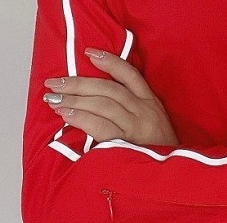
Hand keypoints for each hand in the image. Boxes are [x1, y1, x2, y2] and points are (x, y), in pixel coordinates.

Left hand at [43, 48, 177, 146]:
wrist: (172, 175)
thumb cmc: (159, 148)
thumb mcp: (153, 121)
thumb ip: (133, 108)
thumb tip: (99, 98)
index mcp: (150, 101)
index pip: (129, 74)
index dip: (109, 61)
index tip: (88, 52)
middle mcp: (144, 109)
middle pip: (108, 88)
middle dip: (79, 83)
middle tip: (55, 81)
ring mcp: (136, 126)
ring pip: (103, 104)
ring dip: (75, 99)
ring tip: (54, 98)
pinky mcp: (127, 143)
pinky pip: (101, 127)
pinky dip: (82, 118)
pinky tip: (67, 115)